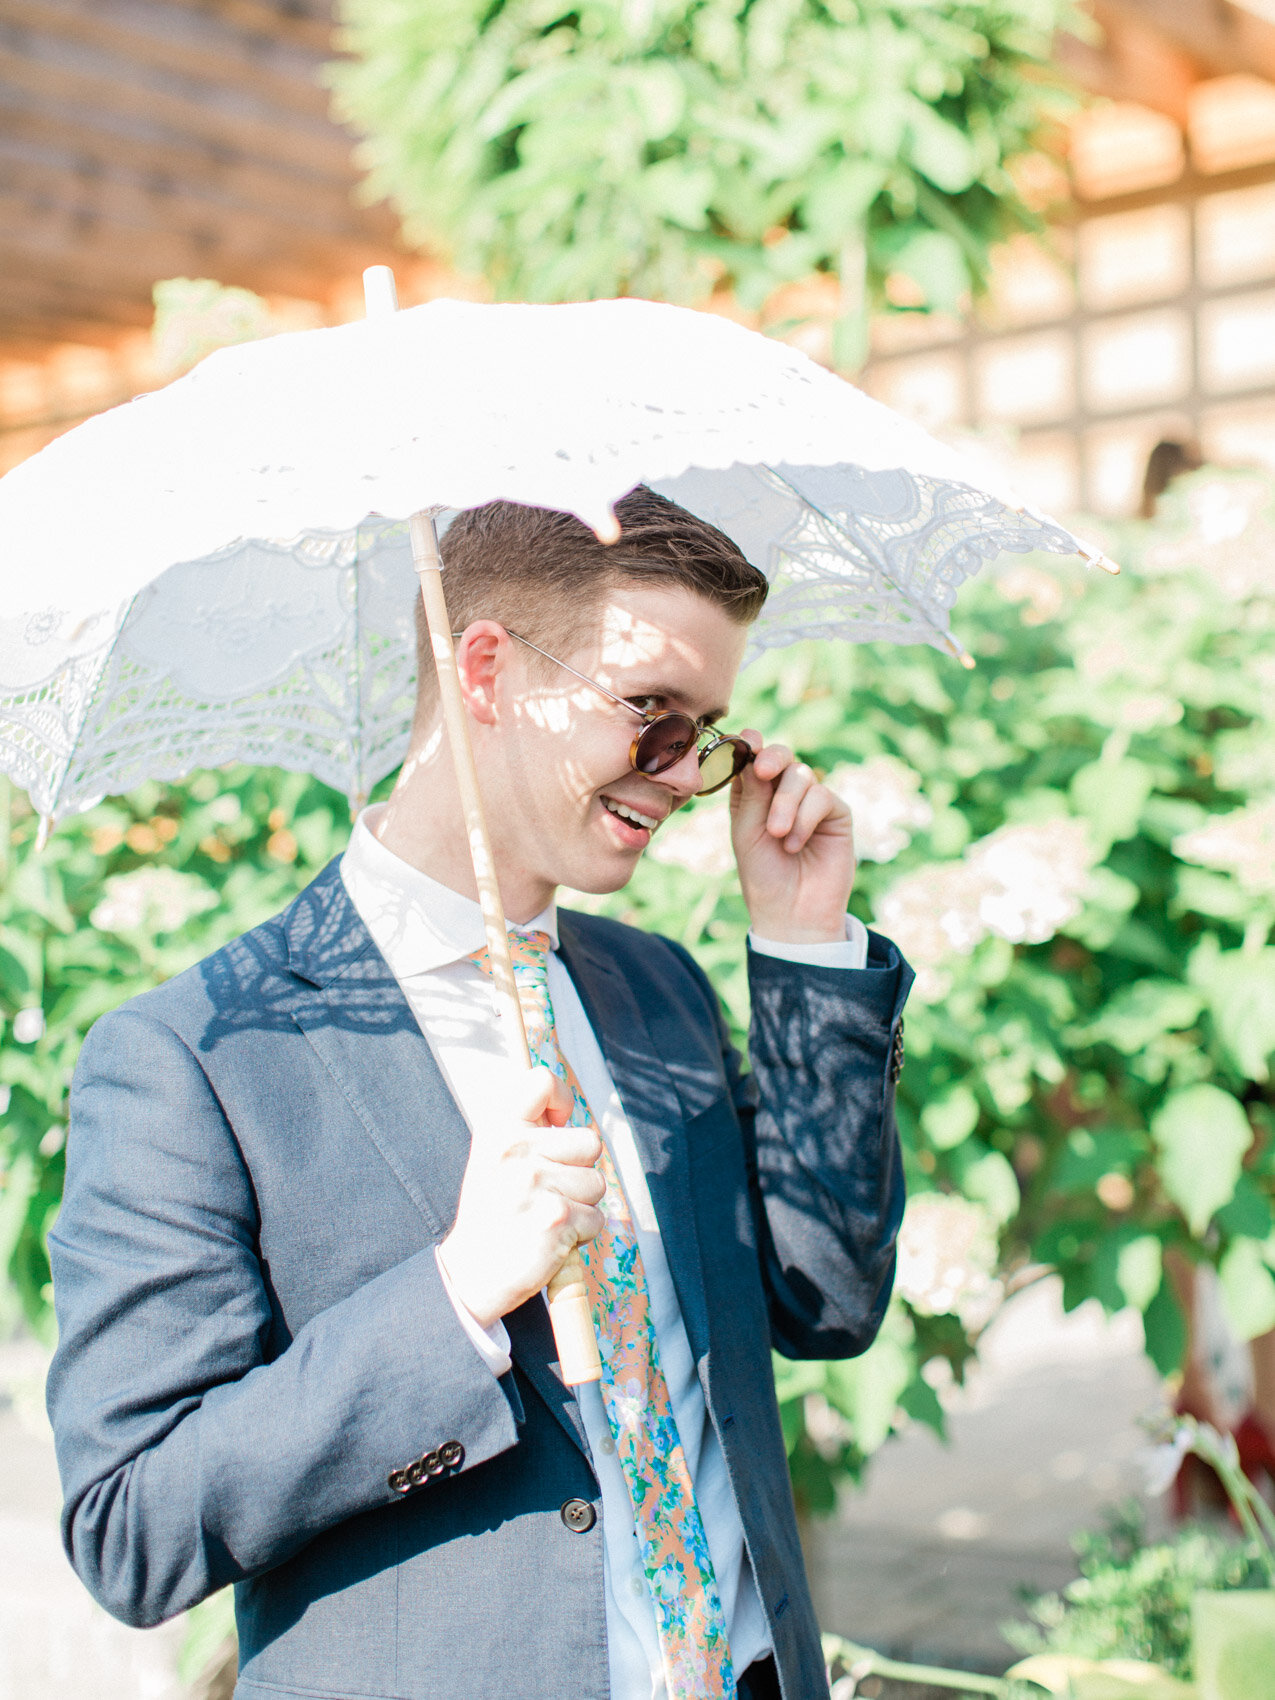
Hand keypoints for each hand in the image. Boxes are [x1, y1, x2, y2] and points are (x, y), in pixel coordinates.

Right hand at [438, 1067, 605, 1329]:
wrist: (471, 1275)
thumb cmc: (492, 1217)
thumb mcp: (495, 1162)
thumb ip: (527, 1134)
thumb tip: (565, 1111)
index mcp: (498, 1131)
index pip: (541, 1082)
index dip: (561, 1100)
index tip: (558, 1124)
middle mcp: (515, 1151)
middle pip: (589, 1143)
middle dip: (579, 1172)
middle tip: (546, 1194)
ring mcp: (536, 1183)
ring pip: (596, 1183)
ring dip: (581, 1206)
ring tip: (546, 1217)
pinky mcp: (556, 1216)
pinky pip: (596, 1218)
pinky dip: (581, 1234)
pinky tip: (550, 1240)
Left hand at [730, 732, 855, 942]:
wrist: (792, 914)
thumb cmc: (763, 876)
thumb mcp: (747, 832)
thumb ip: (752, 792)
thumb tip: (752, 747)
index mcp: (753, 795)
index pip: (752, 760)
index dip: (750, 745)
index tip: (748, 739)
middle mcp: (782, 794)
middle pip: (780, 757)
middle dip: (772, 758)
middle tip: (763, 771)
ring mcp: (810, 803)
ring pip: (800, 776)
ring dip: (786, 804)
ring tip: (778, 836)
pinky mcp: (836, 814)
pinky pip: (821, 797)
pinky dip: (804, 819)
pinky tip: (795, 844)